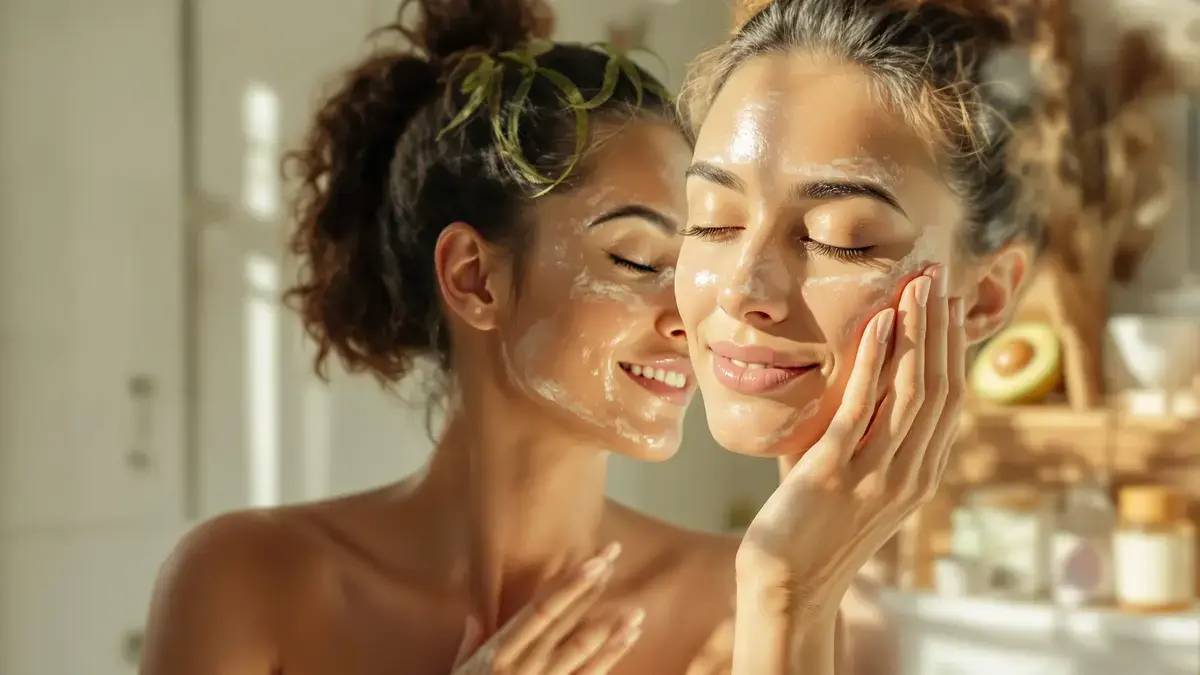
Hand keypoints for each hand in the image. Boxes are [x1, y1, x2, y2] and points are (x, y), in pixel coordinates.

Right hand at [451, 542, 645, 673]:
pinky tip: (630, 639)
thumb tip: (473, 618)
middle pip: (563, 622)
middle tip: (615, 559)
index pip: (539, 610)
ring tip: (635, 607)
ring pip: (581, 650)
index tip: (593, 561)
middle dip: (591, 590)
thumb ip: (469, 647)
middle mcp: (521, 666)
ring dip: (610, 627)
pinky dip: (611, 657)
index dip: (568, 584)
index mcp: (498, 653)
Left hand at [737, 266, 965, 620]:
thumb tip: (861, 376)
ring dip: (917, 332)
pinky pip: (863, 407)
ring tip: (916, 286)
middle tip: (937, 277)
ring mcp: (877, 476)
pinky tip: (879, 322)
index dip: (952, 346)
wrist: (788, 584)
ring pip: (913, 391)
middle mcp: (911, 474)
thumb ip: (864, 432)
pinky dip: (875, 360)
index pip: (950, 399)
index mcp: (921, 473)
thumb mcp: (853, 474)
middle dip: (941, 327)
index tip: (947, 302)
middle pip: (941, 387)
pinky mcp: (835, 473)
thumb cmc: (812, 526)